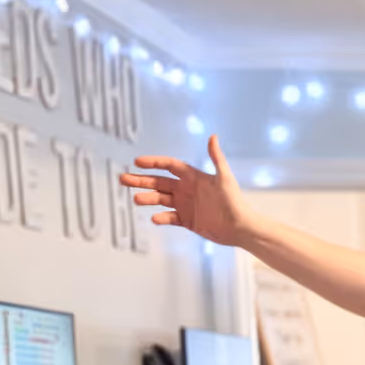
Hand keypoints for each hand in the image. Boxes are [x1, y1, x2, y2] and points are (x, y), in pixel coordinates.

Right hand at [120, 135, 254, 246]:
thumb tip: (213, 136)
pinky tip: (154, 219)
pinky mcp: (187, 221)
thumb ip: (216, 158)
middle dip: (141, 180)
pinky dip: (161, 218)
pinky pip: (169, 218)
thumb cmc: (235, 201)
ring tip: (136, 199)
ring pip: (160, 199)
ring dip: (147, 198)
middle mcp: (187, 189)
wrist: (241, 228)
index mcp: (193, 177)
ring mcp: (185, 205)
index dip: (153, 162)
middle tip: (123, 179)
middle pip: (159, 182)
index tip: (137, 162)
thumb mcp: (224, 178)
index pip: (169, 166)